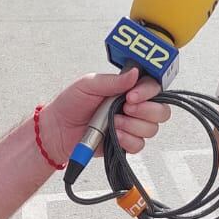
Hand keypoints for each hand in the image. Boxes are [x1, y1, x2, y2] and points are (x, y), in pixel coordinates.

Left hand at [40, 69, 170, 157]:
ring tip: (114, 123)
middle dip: (146, 111)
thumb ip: (113, 81)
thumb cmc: (71, 103)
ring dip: (133, 126)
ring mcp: (131, 126)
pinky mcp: (125, 143)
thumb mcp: (89, 85)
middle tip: (126, 108)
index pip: (153, 87)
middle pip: (160, 110)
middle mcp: (134, 107)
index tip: (132, 96)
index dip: (148, 92)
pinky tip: (115, 135)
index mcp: (127, 88)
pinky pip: (139, 145)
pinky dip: (128, 140)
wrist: (57, 129)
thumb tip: (135, 73)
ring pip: (152, 128)